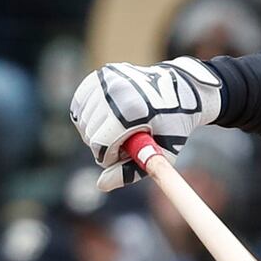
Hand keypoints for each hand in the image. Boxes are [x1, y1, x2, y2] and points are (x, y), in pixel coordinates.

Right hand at [70, 56, 224, 190]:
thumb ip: (131, 172)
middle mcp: (116, 90)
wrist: (181, 90)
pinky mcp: (101, 75)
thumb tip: (101, 185)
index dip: (111, 157)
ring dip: (97, 132)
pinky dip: (89, 116)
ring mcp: (107, 79)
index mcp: (132, 109)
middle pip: (89, 133)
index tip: (128, 153)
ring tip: (121, 129)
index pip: (101, 144)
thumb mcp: (160, 154)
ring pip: (82, 121)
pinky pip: (80, 105)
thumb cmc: (173, 127)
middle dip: (104, 145)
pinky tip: (108, 118)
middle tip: (127, 141)